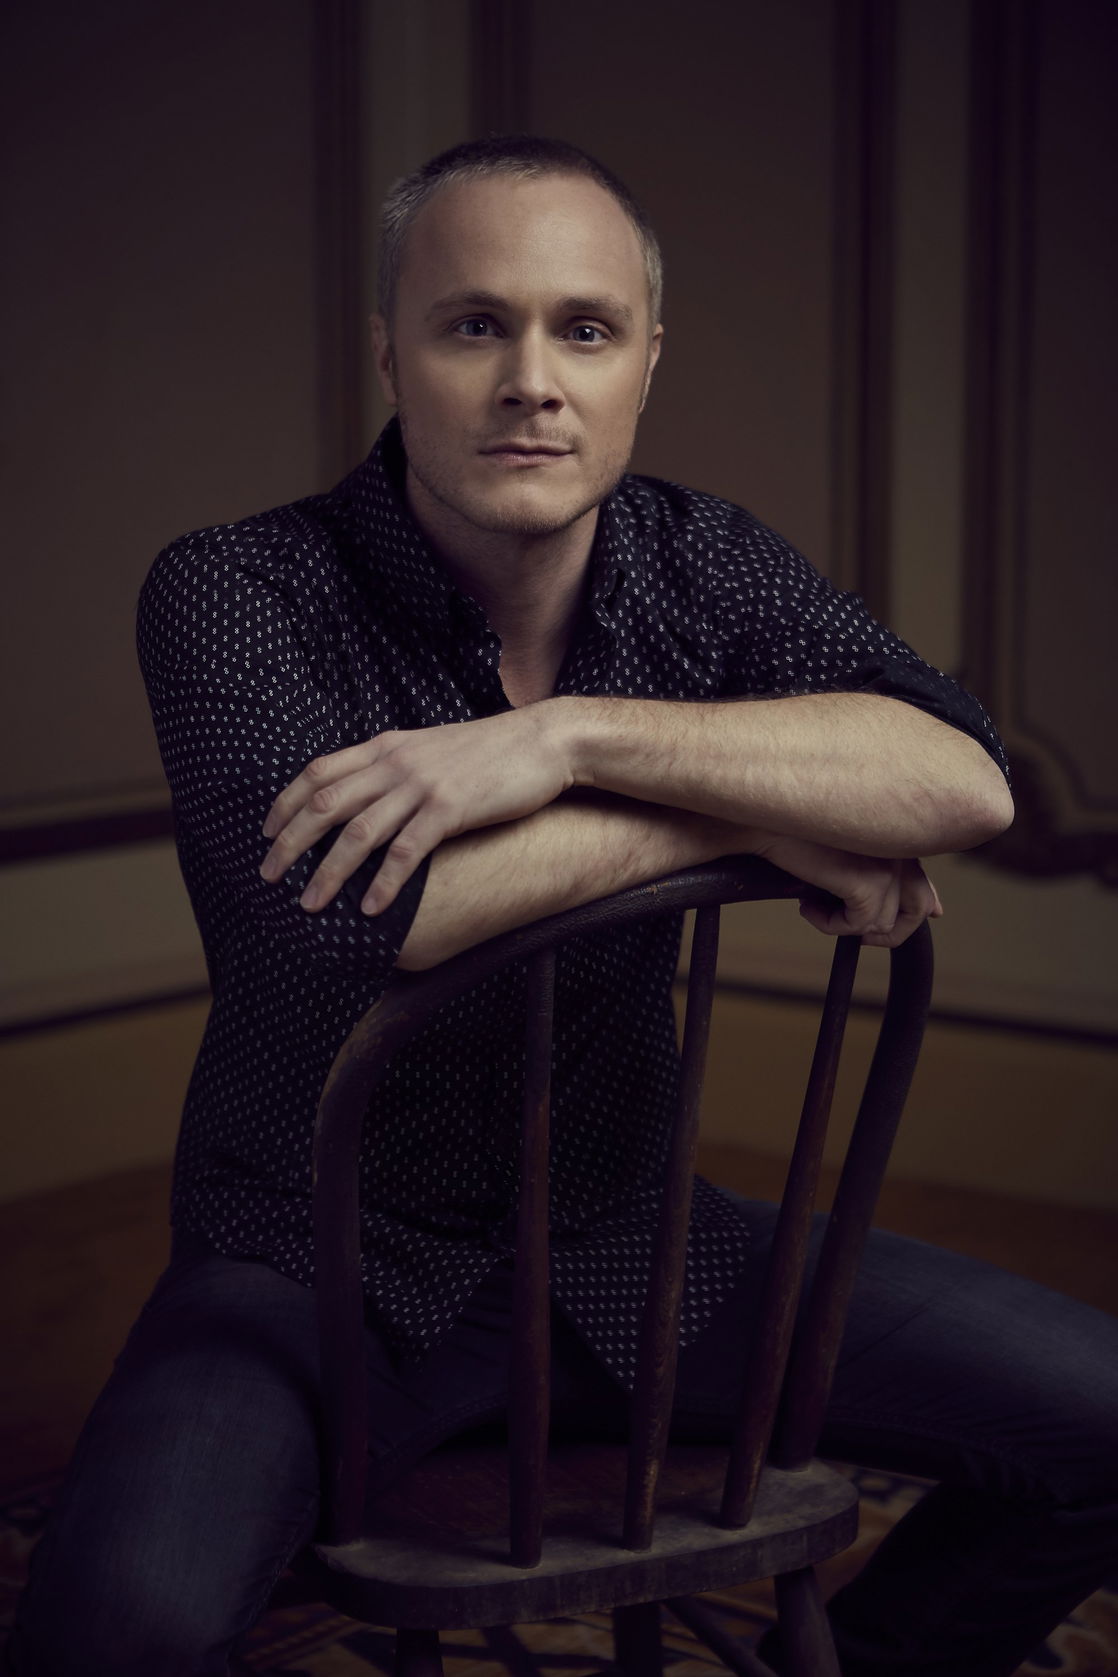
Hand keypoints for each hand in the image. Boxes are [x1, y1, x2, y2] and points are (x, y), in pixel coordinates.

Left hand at [258, 706, 572, 914]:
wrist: (544, 741)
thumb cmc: (492, 752)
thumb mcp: (431, 749)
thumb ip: (396, 767)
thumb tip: (369, 797)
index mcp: (387, 746)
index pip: (317, 772)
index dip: (285, 804)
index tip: (266, 833)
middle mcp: (395, 763)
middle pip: (324, 804)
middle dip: (289, 844)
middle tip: (268, 876)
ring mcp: (422, 785)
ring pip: (357, 833)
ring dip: (327, 873)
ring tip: (309, 904)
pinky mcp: (450, 808)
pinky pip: (405, 852)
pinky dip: (383, 883)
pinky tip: (369, 909)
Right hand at [750, 832, 942, 947]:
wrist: (766, 818)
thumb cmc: (796, 829)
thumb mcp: (846, 853)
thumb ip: (882, 875)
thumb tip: (928, 911)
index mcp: (900, 836)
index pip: (923, 884)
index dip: (916, 910)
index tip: (896, 924)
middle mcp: (902, 847)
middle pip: (919, 908)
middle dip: (892, 932)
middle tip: (859, 937)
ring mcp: (888, 865)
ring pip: (881, 924)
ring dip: (844, 925)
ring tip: (815, 907)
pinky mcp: (868, 883)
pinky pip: (855, 926)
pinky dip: (827, 924)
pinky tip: (806, 907)